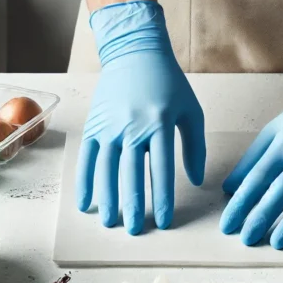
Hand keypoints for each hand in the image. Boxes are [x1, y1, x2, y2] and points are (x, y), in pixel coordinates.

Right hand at [77, 0, 205, 233]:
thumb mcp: (190, 111)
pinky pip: (87, 158)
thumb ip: (195, 146)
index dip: (162, 199)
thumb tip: (196, 180)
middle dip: (133, 206)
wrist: (134, 52)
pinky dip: (85, 181)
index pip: (161, 170)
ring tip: (110, 223)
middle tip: (134, 231)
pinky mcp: (94, 126)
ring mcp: (109, 127)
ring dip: (107, 199)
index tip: (163, 221)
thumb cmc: (167, 83)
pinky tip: (86, 203)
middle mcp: (132, 127)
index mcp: (160, 124)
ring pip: (106, 170)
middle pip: (131, 175)